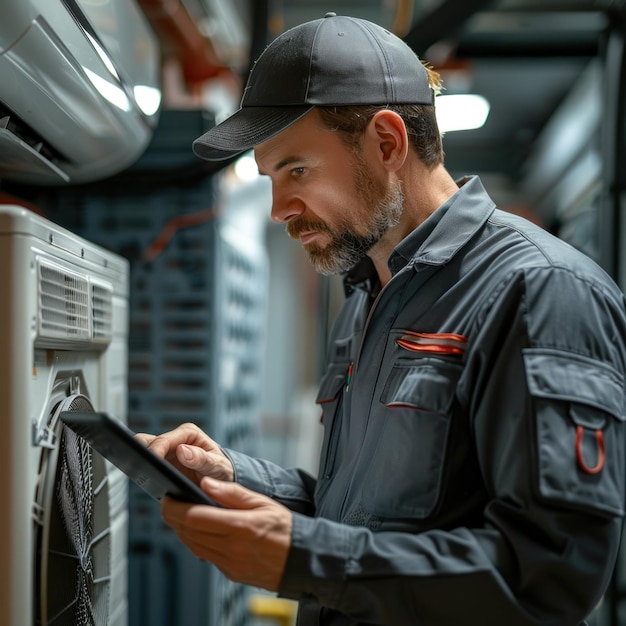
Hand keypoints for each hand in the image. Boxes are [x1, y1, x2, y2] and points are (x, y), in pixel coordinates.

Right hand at [135, 422, 233, 483]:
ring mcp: (166, 452)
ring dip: (140, 462)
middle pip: (147, 441)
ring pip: (142, 452)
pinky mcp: (161, 465)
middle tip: (140, 468)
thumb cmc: (222, 470)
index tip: (151, 464)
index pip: (164, 440)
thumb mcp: (217, 465)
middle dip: (141, 453)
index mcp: (188, 433)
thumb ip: (202, 458)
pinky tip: (145, 481)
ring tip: (140, 475)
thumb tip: (181, 450)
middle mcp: (175, 440)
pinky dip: (143, 471)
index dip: (155, 451)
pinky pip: (146, 466)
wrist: (222, 482)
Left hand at [162, 476, 291, 590]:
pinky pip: (205, 556)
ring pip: (193, 546)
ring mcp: (230, 564)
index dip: (175, 507)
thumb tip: (205, 483)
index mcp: (240, 527)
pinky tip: (200, 530)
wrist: (302, 558)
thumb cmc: (285, 527)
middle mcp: (233, 549)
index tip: (169, 497)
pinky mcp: (231, 573)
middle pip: (188, 533)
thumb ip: (232, 493)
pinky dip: (196, 542)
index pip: (194, 517)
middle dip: (173, 517)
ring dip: (182, 530)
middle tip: (169, 503)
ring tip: (182, 514)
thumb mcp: (262, 502)